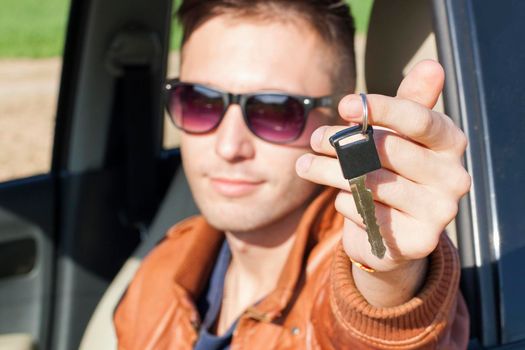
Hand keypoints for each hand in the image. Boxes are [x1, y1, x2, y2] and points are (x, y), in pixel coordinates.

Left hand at [296, 60, 469, 303]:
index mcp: (451, 143)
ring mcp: (439, 212)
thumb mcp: (403, 135)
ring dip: (328, 171)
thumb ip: (411, 102)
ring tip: (304, 164)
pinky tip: (343, 199)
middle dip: (341, 142)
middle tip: (315, 138)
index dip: (381, 109)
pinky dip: (345, 202)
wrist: (396, 230)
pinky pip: (365, 212)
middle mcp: (454, 177)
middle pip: (386, 151)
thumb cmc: (394, 170)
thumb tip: (431, 64)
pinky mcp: (418, 240)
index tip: (345, 105)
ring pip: (368, 181)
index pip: (419, 120)